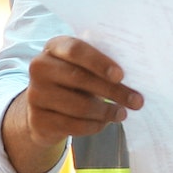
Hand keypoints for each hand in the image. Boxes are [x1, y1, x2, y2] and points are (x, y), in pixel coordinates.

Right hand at [0, 36, 142, 172]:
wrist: (44, 109)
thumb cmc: (74, 82)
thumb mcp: (83, 68)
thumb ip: (101, 67)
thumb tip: (136, 78)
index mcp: (54, 47)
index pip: (76, 50)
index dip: (99, 62)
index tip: (120, 75)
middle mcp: (40, 67)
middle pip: (81, 79)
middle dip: (114, 92)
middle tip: (137, 101)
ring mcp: (35, 94)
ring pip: (80, 106)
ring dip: (107, 112)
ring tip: (122, 113)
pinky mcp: (38, 120)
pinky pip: (73, 126)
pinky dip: (94, 126)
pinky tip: (104, 123)